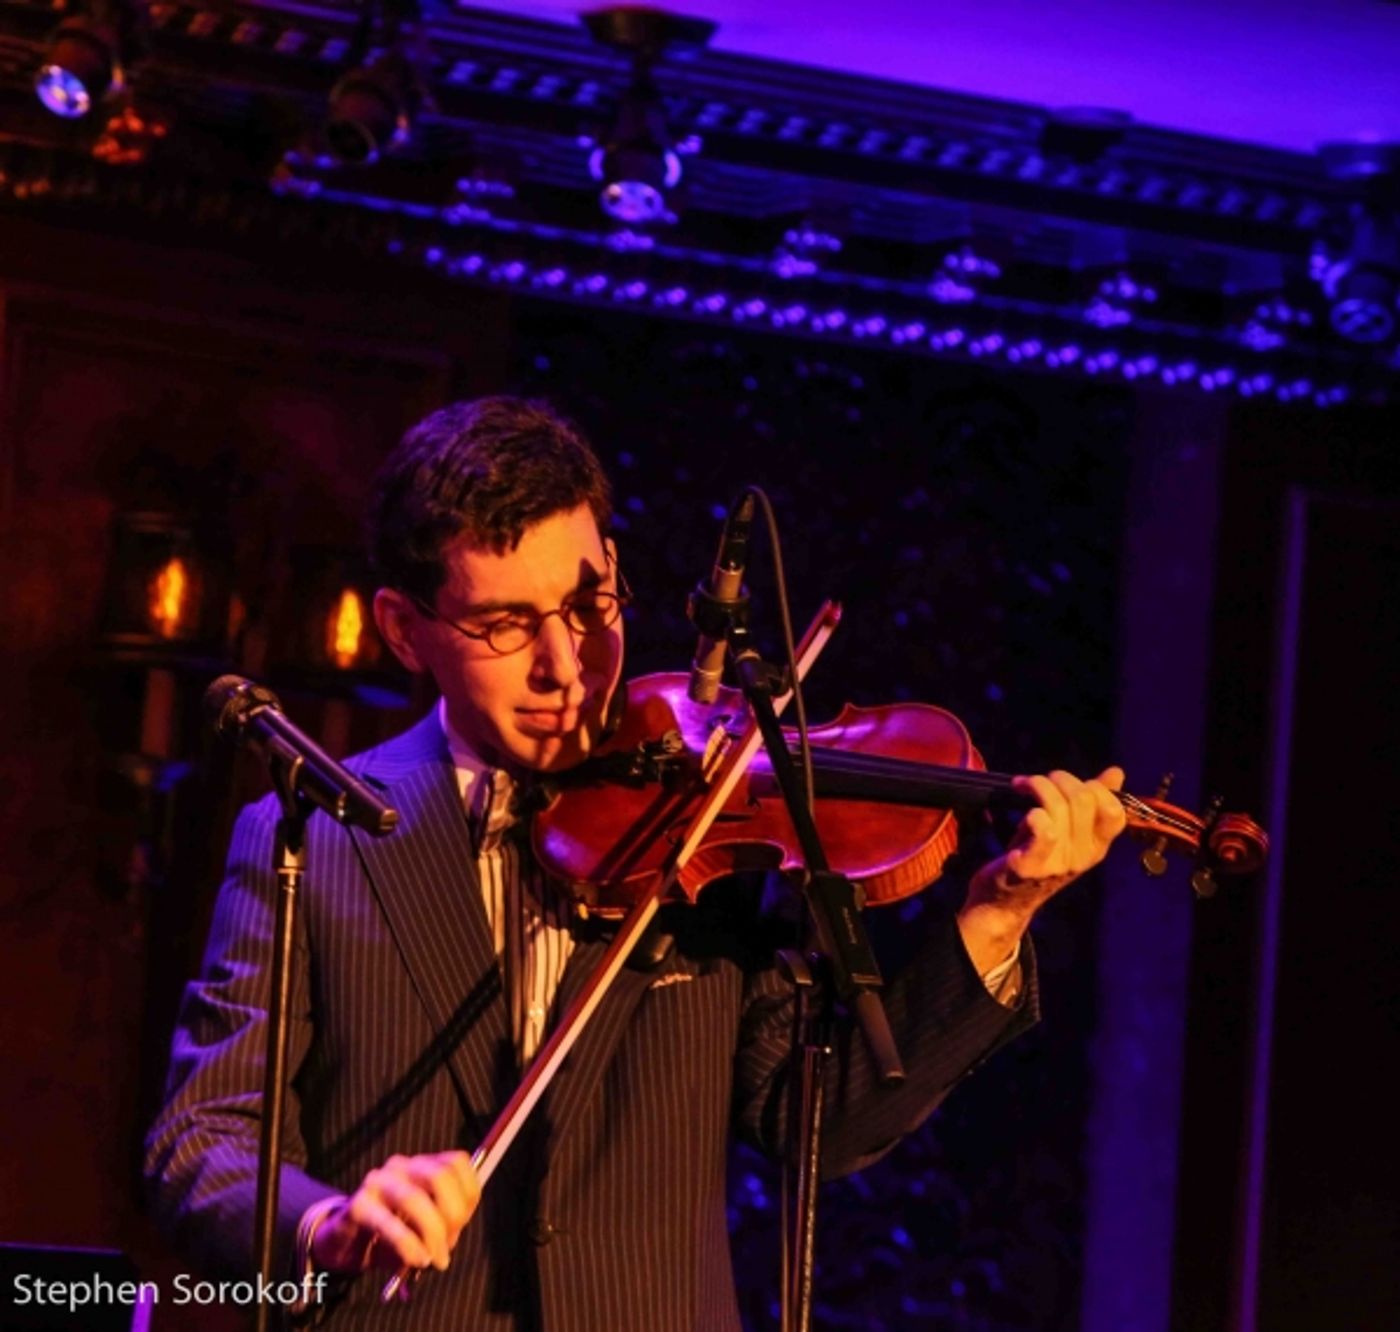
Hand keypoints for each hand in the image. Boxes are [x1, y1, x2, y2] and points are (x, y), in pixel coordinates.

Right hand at [310, 1151, 479, 1274]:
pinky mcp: (357, 1205)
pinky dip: (408, 1244)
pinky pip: (387, 1222)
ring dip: (431, 1234)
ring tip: (433, 1260)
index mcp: (423, 1164)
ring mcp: (377, 1182)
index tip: (462, 1225)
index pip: (456, 1162)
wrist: (345, 1242)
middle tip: (446, 1248)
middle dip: (452, 1216)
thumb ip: (445, 1223)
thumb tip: (452, 1235)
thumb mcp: (425, 1226)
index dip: (466, 1195)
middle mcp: (401, 1166)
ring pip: (414, 1198)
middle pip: (440, 1177)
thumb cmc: (392, 1232)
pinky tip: (416, 1258)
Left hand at [957, 767, 1126, 974]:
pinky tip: (1022, 815)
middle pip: (1084, 799)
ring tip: (1022, 786)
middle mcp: (1083, 856)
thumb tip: (1116, 773)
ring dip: (1038, 787)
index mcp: (1096, 846)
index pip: (1115, 810)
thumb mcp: (1068, 831)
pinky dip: (1033, 816)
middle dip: (1058, 779)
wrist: (1002, 902)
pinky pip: (1043, 832)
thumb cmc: (1035, 858)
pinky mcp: (1031, 866)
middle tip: (1037, 782)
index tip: (1066, 783)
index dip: (1093, 787)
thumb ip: (1093, 803)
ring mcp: (1059, 863)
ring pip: (1060, 807)